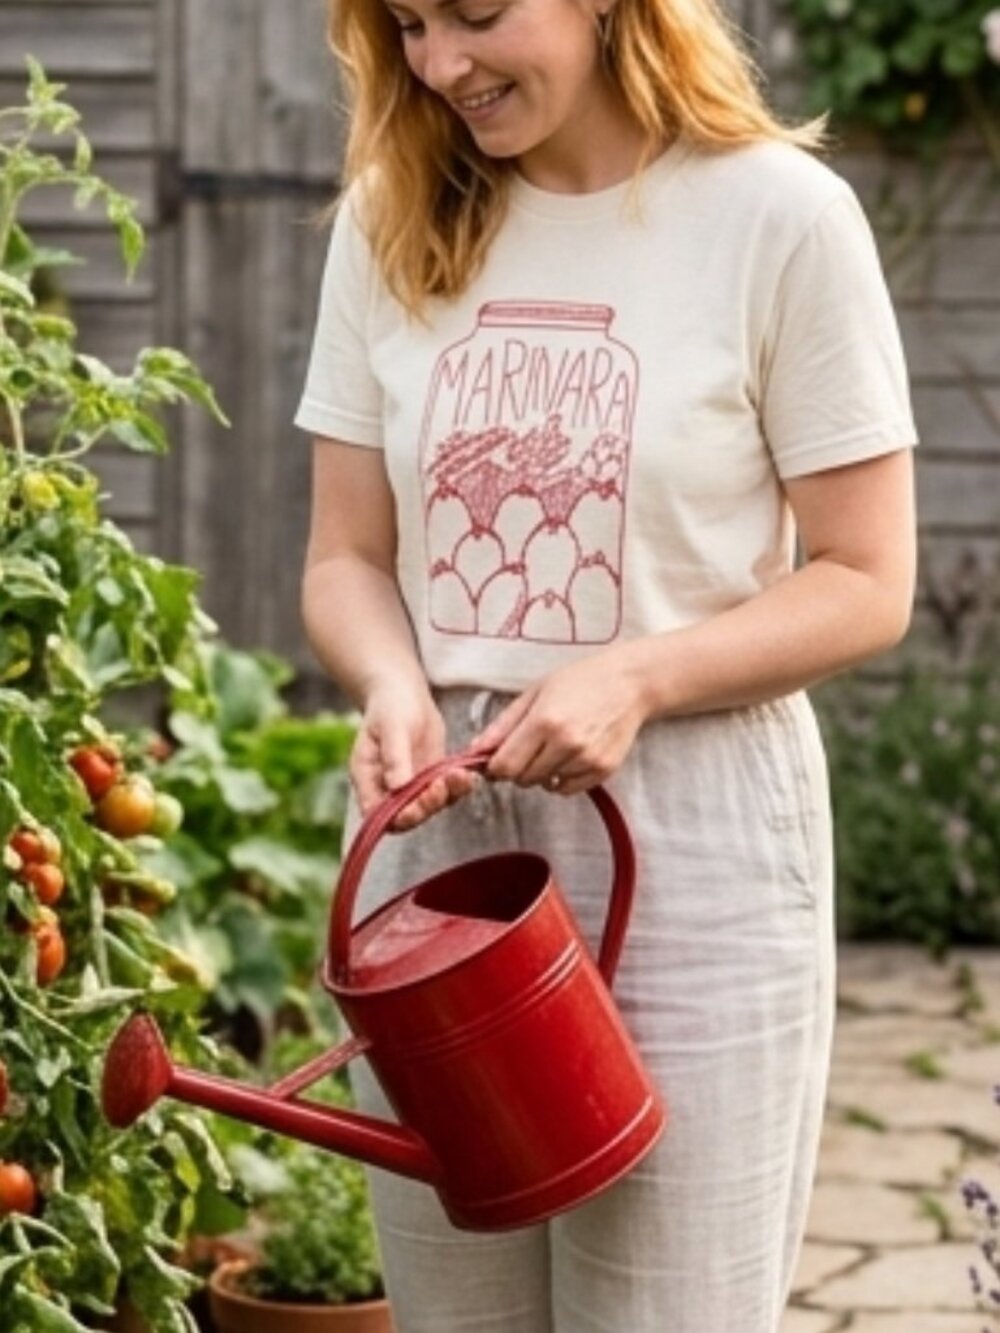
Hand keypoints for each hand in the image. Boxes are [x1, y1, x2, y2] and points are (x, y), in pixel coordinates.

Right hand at [350, 677, 476, 830]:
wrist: (404, 693)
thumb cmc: (390, 706)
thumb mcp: (391, 727)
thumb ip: (394, 757)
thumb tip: (397, 786)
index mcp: (368, 779)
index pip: (377, 814)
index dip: (397, 817)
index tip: (416, 805)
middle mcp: (387, 788)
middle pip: (406, 816)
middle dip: (426, 806)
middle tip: (441, 785)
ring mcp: (409, 785)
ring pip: (428, 806)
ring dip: (445, 797)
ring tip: (459, 776)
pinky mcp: (429, 778)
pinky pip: (445, 792)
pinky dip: (457, 787)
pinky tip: (467, 775)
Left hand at [472, 648, 649, 795]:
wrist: (629, 683)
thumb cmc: (580, 681)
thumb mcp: (535, 693)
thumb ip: (503, 724)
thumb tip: (475, 750)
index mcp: (544, 721)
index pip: (505, 765)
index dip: (495, 767)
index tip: (496, 760)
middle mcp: (566, 743)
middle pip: (523, 779)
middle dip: (518, 769)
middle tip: (529, 748)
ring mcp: (587, 759)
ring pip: (546, 785)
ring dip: (542, 772)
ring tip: (555, 746)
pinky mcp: (603, 770)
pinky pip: (568, 789)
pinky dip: (562, 779)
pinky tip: (569, 756)